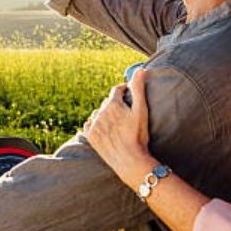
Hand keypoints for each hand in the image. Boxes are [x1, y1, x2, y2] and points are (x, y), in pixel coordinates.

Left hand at [84, 69, 151, 185]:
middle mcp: (100, 112)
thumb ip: (138, 88)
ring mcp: (94, 125)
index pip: (117, 90)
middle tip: (125, 110)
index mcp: (113, 104)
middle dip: (115, 103)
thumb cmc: (138, 136)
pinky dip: (95, 123)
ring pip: (99, 113)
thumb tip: (140, 69)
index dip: (124, 90)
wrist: (130, 161)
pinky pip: (89, 124)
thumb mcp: (141, 110)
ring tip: (115, 121)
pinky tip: (103, 128)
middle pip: (108, 102)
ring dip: (105, 113)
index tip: (128, 92)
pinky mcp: (90, 136)